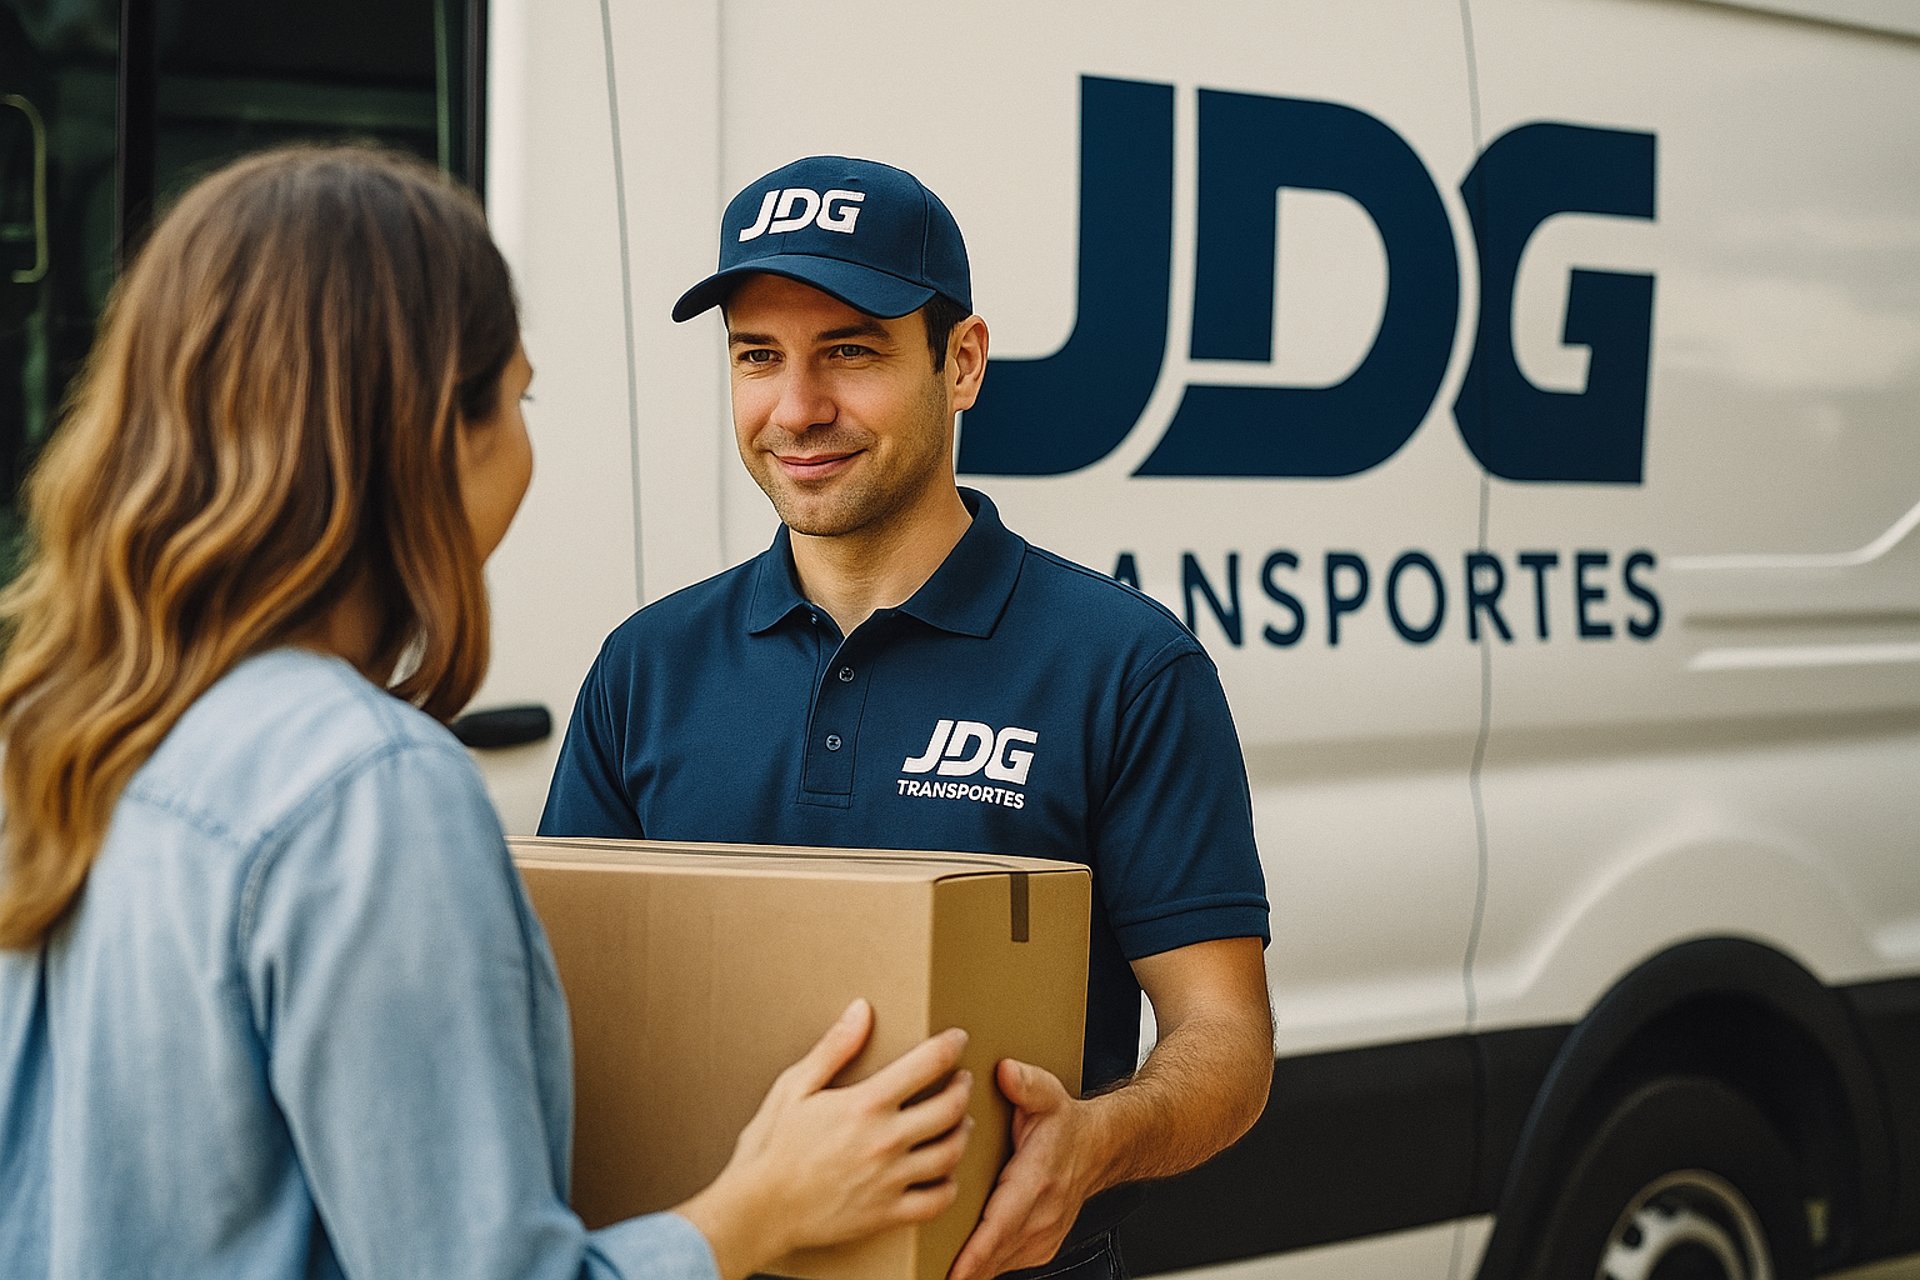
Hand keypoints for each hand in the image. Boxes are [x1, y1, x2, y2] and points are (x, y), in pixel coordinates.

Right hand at [678, 999, 974, 1279]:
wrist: (758, 1210)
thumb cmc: (771, 1146)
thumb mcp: (794, 1087)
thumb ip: (833, 1048)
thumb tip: (862, 1009)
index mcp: (866, 1104)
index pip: (927, 1064)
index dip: (950, 1047)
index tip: (958, 1039)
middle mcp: (886, 1140)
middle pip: (949, 1108)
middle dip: (963, 1089)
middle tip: (962, 1080)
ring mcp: (890, 1179)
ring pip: (950, 1153)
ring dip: (962, 1133)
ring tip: (961, 1122)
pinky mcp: (887, 1213)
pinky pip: (936, 1201)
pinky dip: (950, 1187)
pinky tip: (947, 1175)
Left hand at [947, 1059, 1104, 1279]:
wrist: (1100, 1147)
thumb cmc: (1066, 1123)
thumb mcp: (1048, 1094)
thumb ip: (1026, 1082)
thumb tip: (1006, 1072)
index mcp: (1037, 1179)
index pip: (1001, 1223)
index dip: (976, 1251)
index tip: (954, 1272)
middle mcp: (1042, 1213)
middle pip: (996, 1252)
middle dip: (964, 1268)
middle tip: (929, 1277)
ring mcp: (1044, 1234)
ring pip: (1000, 1262)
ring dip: (971, 1270)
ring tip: (936, 1275)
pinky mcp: (1041, 1246)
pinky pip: (1007, 1262)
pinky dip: (984, 1266)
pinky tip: (961, 1266)